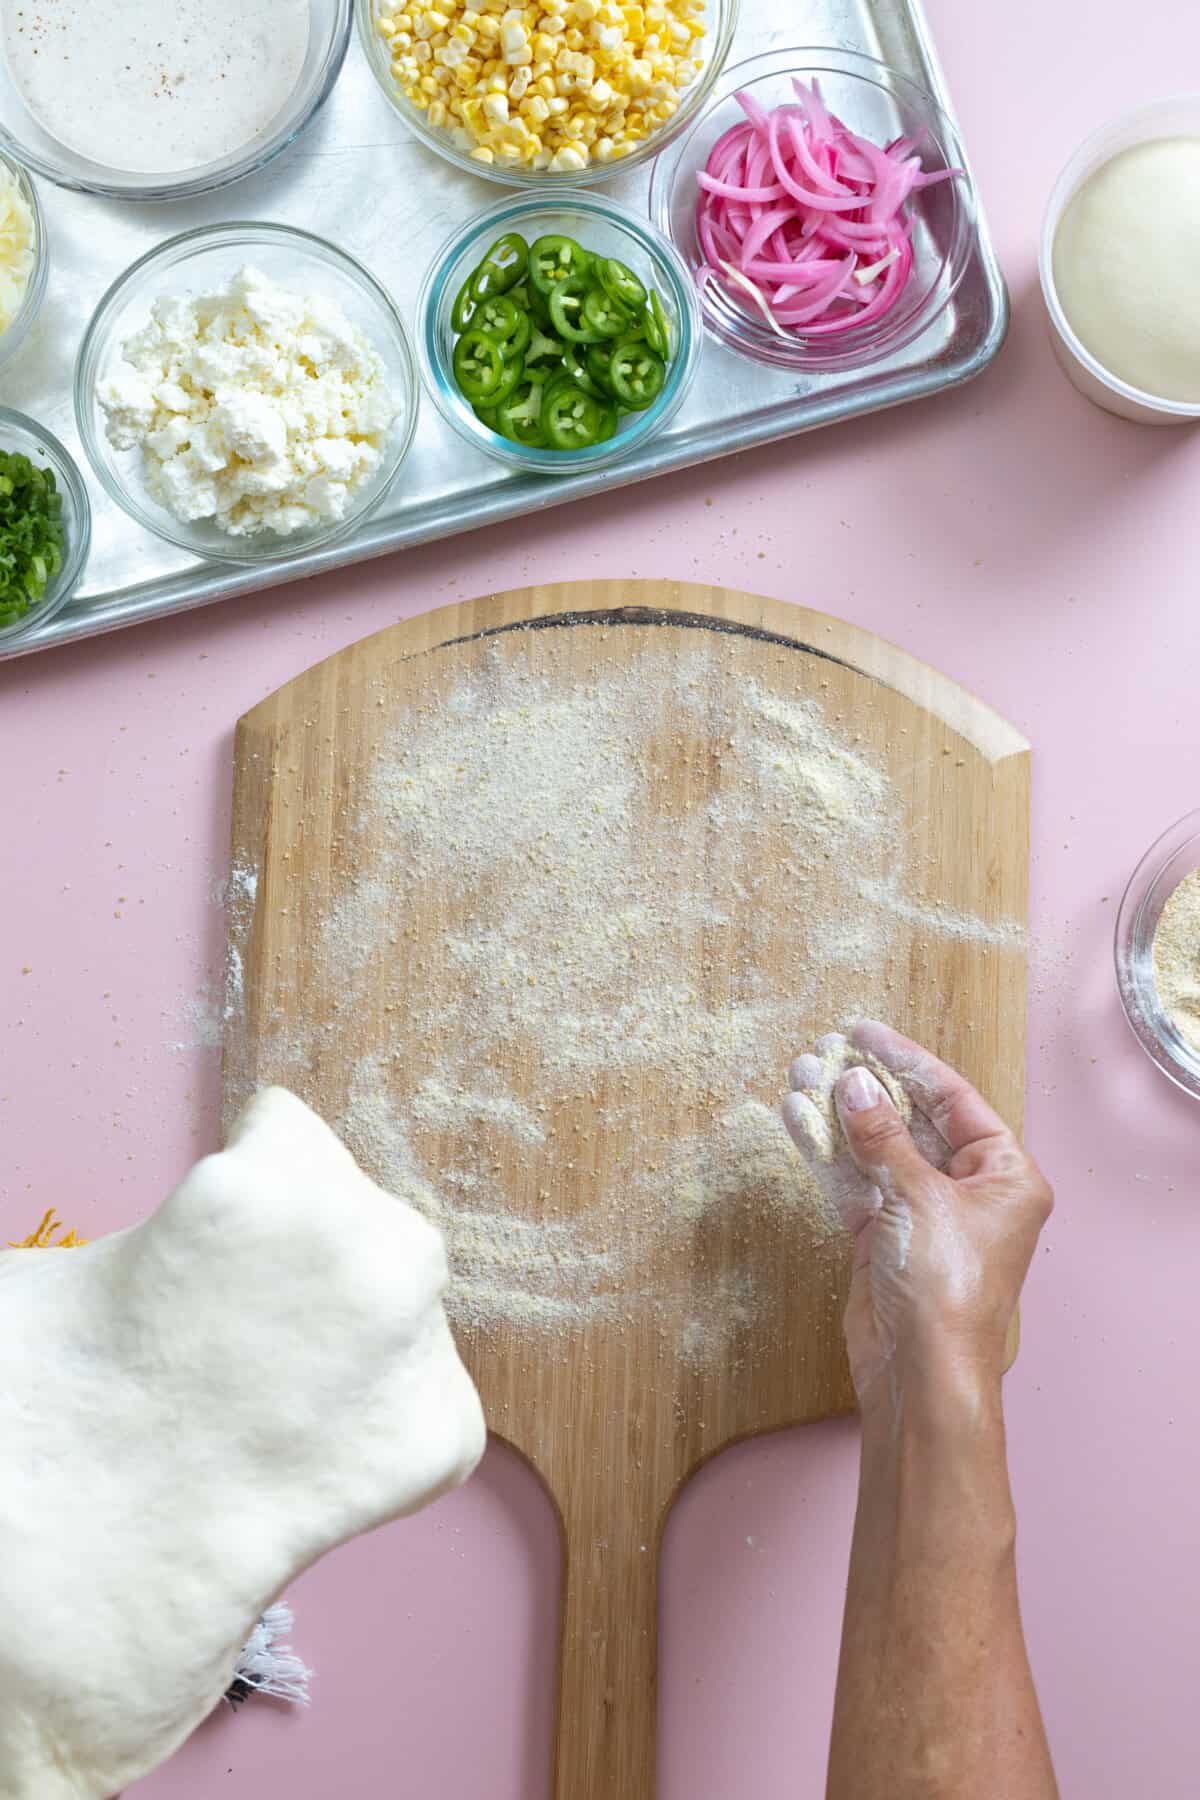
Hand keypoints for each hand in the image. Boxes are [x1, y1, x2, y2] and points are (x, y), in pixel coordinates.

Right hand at [781, 1021, 1052, 1415]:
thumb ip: (881, 1135)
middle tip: (823, 1051)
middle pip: (910, 1119)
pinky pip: (854, 1181)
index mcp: (1005, 1175)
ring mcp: (922, 1213)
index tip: (864, 1033)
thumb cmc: (946, 1290)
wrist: (919, 1374)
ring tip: (799, 1073)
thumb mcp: (917, 1196)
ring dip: (837, 1113)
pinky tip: (798, 1118)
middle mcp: (968, 1190)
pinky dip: (827, 1152)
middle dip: (865, 1086)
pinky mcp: (882, 1237)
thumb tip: (852, 1084)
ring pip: (875, 1147)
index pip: (953, 1099)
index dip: (906, 1062)